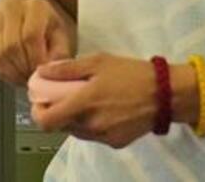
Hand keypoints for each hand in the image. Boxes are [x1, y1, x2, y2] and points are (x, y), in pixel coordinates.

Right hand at [0, 0, 76, 86]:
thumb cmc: (50, 27)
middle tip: (34, 79)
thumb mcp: (63, 36)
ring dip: (13, 72)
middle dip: (24, 67)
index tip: (43, 72)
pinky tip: (17, 75)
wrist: (34, 16)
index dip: (36, 58)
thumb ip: (59, 53)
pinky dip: (4, 72)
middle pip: (12, 46)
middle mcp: (12, 9)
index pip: (30, 35)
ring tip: (26, 78)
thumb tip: (49, 69)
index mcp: (35, 6)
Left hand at [30, 53, 162, 147]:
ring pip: (77, 132)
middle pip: (60, 127)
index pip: (45, 122)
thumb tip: (41, 72)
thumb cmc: (132, 73)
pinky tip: (107, 110)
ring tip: (91, 101)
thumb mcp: (99, 61)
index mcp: (84, 103)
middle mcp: (90, 124)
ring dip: (76, 119)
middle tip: (68, 96)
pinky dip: (93, 125)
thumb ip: (68, 68)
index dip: (38, 113)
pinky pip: (94, 136)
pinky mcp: (115, 143)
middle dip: (59, 112)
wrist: (166, 93)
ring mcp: (102, 136)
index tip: (42, 101)